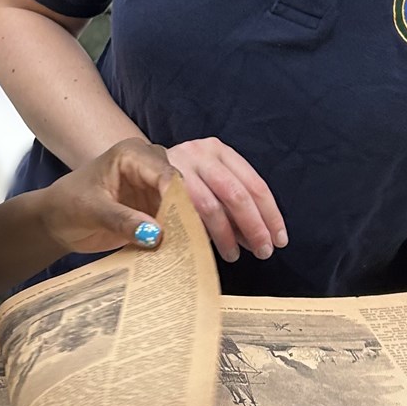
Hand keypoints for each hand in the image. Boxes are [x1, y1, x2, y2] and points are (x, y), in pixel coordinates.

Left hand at [39, 139, 175, 254]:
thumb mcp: (92, 211)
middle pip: (179, 190)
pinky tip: (175, 253)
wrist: (56, 220)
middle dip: (184, 215)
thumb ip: (122, 220)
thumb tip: (155, 234)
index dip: (178, 200)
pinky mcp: (154, 209)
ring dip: (181, 229)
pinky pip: (171, 222)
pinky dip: (173, 237)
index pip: (165, 175)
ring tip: (184, 252)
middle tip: (188, 243)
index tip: (183, 226)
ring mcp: (153, 188)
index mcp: (132, 154)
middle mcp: (148, 167)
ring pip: (179, 208)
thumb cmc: (67, 204)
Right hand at [164, 138, 286, 263]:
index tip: (279, 240)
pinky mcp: (156, 186)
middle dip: (253, 227)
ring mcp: (177, 166)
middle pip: (237, 194)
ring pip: (210, 206)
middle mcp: (200, 153)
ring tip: (233, 255)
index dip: (270, 215)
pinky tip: (207, 249)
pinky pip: (185, 214)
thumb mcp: (207, 185)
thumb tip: (259, 238)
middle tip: (262, 252)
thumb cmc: (177, 185)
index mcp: (219, 151)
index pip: (254, 184)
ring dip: (226, 235)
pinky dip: (199, 233)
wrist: (128, 171)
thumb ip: (230, 206)